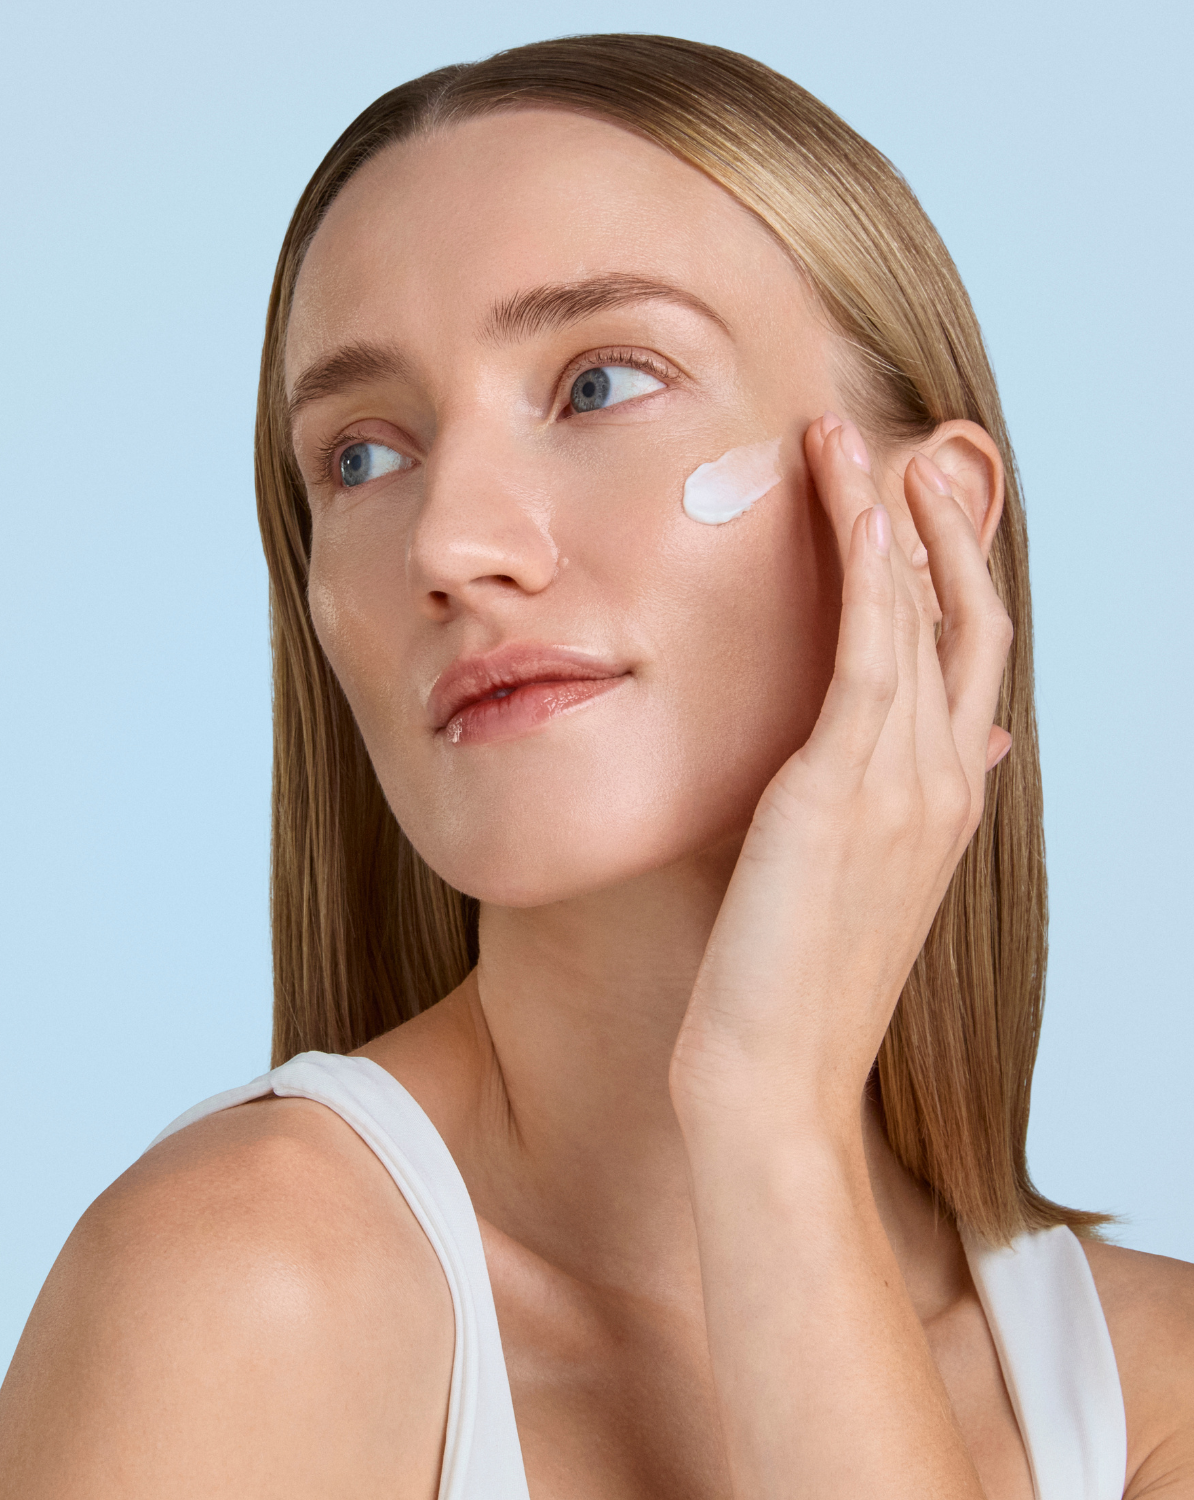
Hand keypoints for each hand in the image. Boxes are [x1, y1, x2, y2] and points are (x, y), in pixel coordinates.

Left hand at [670, 411, 1012, 1138]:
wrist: (771, 1079)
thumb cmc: (790, 987)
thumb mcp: (848, 888)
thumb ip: (878, 812)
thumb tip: (894, 758)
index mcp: (946, 804)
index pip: (968, 662)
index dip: (950, 578)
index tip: (913, 513)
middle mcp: (944, 783)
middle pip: (966, 622)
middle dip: (940, 529)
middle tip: (906, 453)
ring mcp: (904, 784)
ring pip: (919, 616)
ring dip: (891, 519)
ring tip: (854, 443)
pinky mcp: (841, 788)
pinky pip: (870, 649)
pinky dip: (868, 568)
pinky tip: (853, 505)